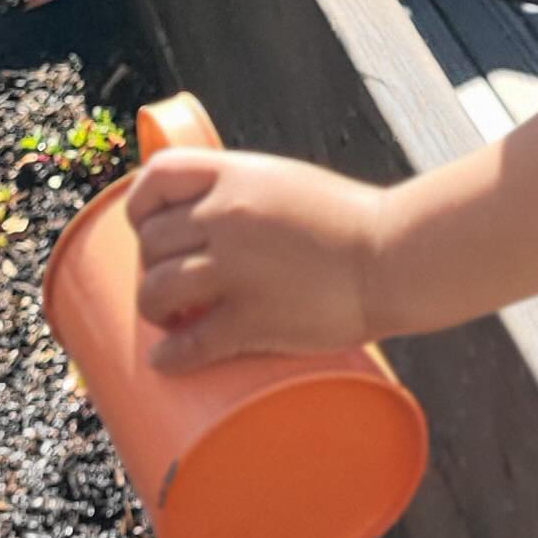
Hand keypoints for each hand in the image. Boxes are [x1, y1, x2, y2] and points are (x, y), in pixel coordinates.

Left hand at [126, 145, 388, 371]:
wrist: (396, 256)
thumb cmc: (352, 222)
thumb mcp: (291, 185)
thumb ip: (250, 197)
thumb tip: (217, 222)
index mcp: (237, 176)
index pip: (157, 177)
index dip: (141, 207)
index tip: (148, 229)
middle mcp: (227, 215)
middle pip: (152, 242)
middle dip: (151, 266)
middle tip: (170, 286)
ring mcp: (236, 268)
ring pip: (157, 290)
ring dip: (154, 309)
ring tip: (169, 321)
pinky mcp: (252, 317)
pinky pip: (190, 342)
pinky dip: (170, 357)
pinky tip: (165, 362)